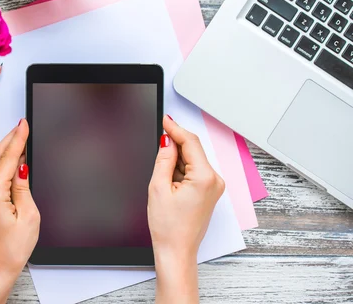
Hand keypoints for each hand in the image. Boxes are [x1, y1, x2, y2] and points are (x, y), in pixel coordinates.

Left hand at [0, 120, 39, 303]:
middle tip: (21, 125)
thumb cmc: (11, 249)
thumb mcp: (28, 215)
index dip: (18, 139)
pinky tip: (11, 160)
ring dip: (5, 150)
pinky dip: (1, 163)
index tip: (23, 124)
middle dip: (10, 139)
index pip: (9, 158)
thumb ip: (23, 187)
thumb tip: (22, 167)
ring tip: (18, 138)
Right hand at [148, 115, 224, 303]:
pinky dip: (180, 170)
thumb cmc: (169, 227)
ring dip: (176, 160)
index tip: (165, 119)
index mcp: (205, 178)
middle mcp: (214, 180)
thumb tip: (167, 140)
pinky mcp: (209, 191)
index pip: (190, 142)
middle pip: (193, 150)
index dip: (175, 128)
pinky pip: (194, 171)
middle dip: (174, 145)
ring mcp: (213, 186)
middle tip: (157, 143)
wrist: (177, 251)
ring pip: (192, 160)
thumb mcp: (158, 187)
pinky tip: (168, 182)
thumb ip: (163, 159)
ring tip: (162, 181)